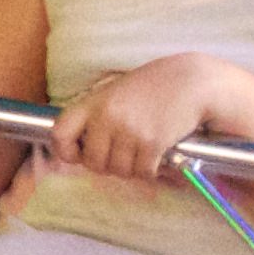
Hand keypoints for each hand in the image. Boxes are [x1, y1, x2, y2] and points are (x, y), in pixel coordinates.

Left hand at [48, 52, 240, 185]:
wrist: (193, 82)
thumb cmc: (154, 87)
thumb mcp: (117, 92)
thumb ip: (98, 115)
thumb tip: (80, 148)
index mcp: (93, 103)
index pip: (60, 134)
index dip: (66, 151)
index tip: (79, 155)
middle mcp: (107, 118)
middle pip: (93, 162)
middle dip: (107, 165)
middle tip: (122, 156)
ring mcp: (129, 131)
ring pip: (119, 171)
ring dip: (131, 169)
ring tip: (141, 154)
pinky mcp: (152, 143)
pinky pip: (143, 172)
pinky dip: (150, 171)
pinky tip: (157, 158)